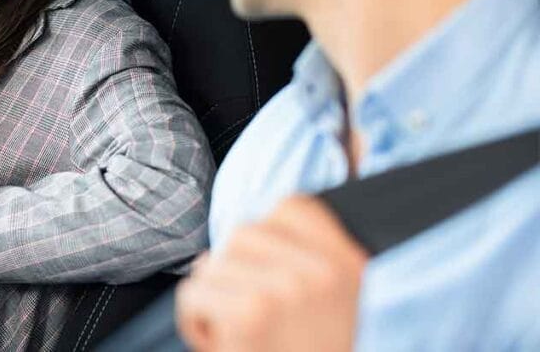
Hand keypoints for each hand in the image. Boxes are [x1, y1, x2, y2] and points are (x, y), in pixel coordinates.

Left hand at [175, 196, 366, 351]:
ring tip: (242, 336)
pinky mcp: (250, 315)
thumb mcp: (336, 307)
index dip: (268, 239)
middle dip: (234, 274)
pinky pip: (194, 295)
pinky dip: (195, 322)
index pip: (292, 207)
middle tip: (254, 319)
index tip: (270, 277)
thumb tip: (231, 242)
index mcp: (352, 263)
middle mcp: (324, 272)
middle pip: (242, 234)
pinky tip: (224, 346)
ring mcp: (287, 289)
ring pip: (212, 265)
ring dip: (214, 299)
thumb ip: (306, 264)